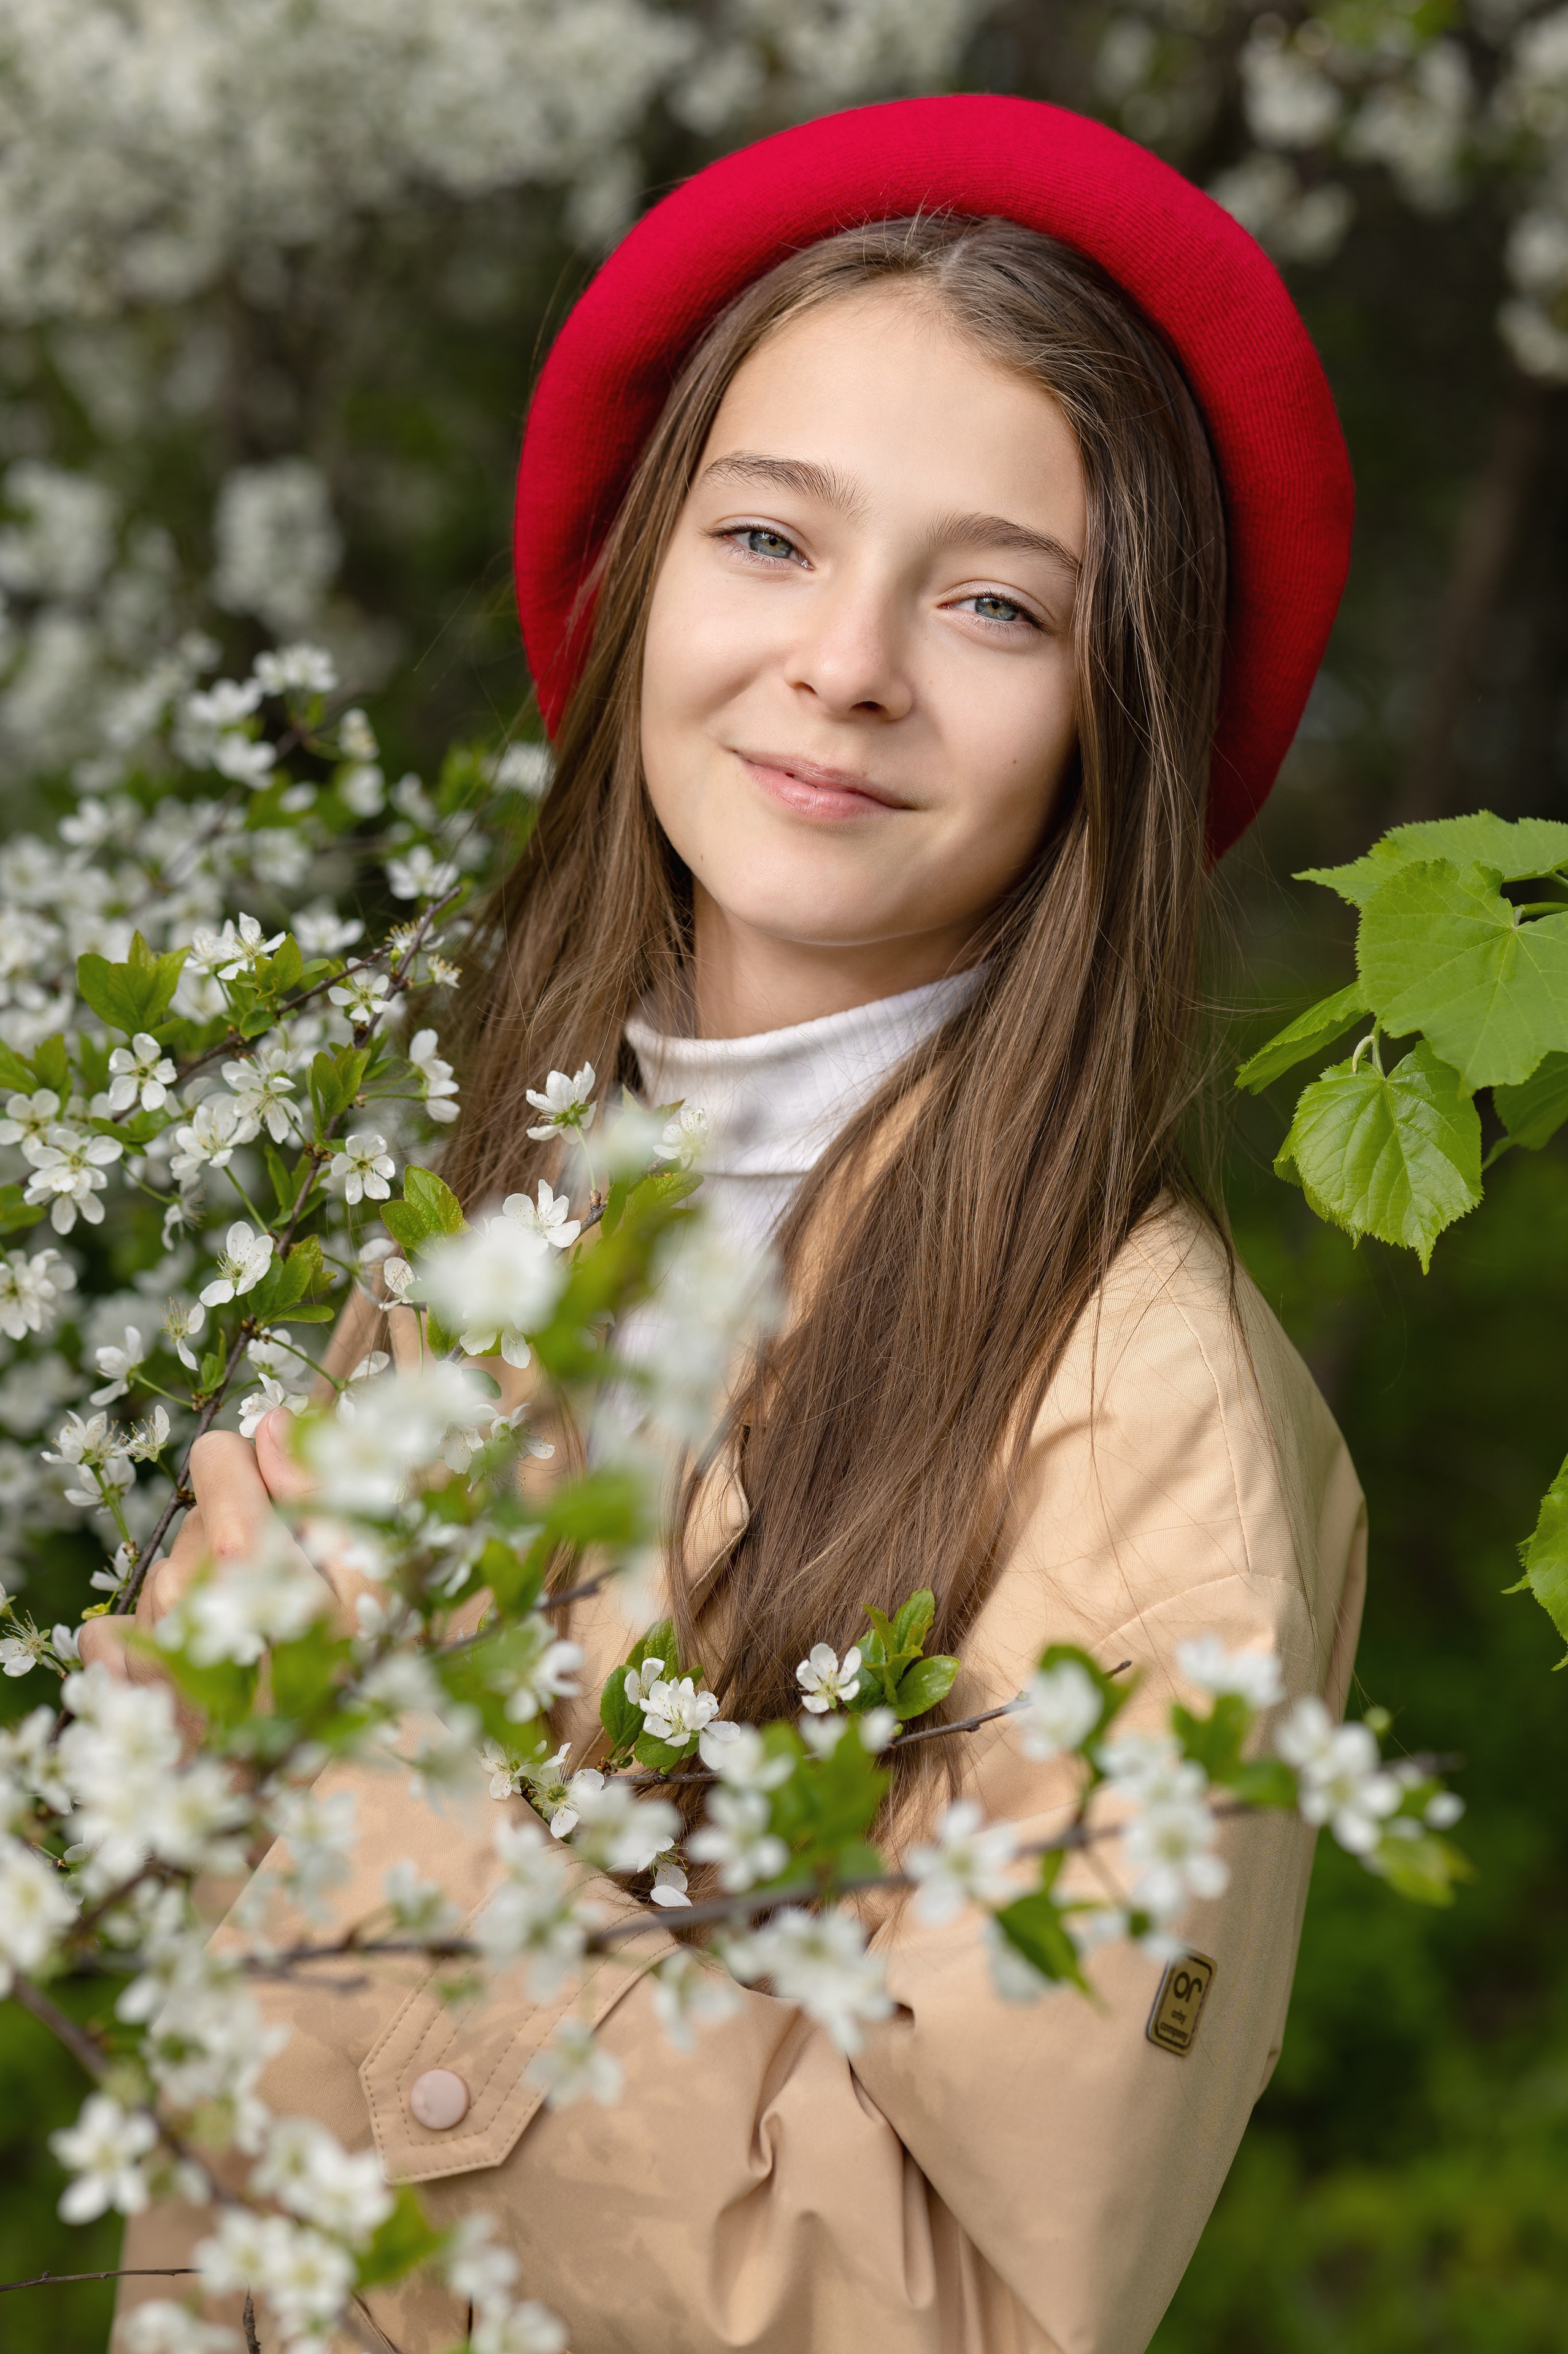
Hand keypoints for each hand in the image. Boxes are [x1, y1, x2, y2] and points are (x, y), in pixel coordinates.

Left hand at [76, 1410, 375, 1692]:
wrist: (276, 1808)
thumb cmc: (342, 1693)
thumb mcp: (368, 1586)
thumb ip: (324, 1494)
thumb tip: (277, 1422)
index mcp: (248, 1553)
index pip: (219, 1453)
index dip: (257, 1469)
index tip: (289, 1514)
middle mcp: (186, 1583)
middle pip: (199, 1516)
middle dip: (241, 1539)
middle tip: (282, 1601)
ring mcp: (146, 1629)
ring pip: (166, 1568)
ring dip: (202, 1593)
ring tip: (246, 1646)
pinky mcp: (117, 1672)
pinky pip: (114, 1621)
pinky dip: (147, 1636)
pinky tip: (191, 1667)